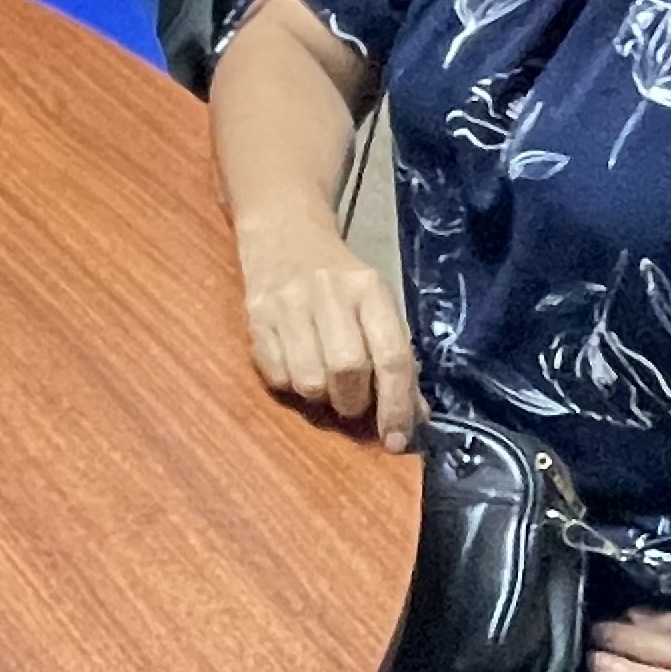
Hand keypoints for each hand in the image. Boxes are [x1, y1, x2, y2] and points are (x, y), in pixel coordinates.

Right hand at [236, 213, 418, 450]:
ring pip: (309, 380)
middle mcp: (329, 293)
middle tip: (353, 403)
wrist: (283, 231)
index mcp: (369, 289)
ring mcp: (287, 303)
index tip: (397, 439)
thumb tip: (415, 418)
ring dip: (321, 397)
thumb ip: (396, 357)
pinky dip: (290, 384)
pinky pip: (276, 376)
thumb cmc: (341, 278)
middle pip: (347, 369)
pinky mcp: (255, 316)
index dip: (397, 406)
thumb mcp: (376, 305)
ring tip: (324, 383)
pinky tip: (296, 366)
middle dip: (354, 402)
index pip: (391, 356)